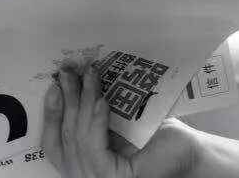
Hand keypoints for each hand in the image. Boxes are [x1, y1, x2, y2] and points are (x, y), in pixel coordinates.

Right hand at [43, 65, 200, 177]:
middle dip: (66, 99)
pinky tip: (101, 101)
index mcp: (86, 162)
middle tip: (67, 71)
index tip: (52, 87)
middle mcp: (87, 175)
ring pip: (79, 137)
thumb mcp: (120, 121)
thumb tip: (79, 79)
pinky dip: (96, 122)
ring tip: (88, 75)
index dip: (50, 115)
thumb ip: (98, 113)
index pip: (56, 143)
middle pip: (67, 135)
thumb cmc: (157, 136)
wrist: (187, 151)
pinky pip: (95, 148)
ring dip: (82, 102)